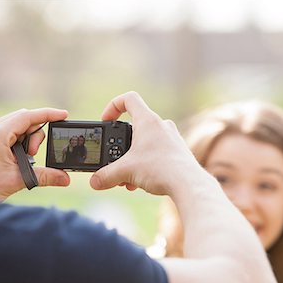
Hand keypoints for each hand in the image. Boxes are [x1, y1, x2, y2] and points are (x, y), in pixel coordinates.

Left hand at [0, 108, 70, 201]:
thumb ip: (45, 176)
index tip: (64, 115)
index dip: (48, 114)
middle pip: (24, 120)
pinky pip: (8, 134)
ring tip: (24, 160)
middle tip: (34, 155)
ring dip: (27, 141)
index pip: (28, 116)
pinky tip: (18, 159)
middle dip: (36, 135)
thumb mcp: (16, 180)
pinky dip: (18, 143)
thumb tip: (65, 178)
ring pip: (17, 127)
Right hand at [90, 91, 204, 194]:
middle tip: (114, 159)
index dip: (113, 106)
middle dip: (121, 145)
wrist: (188, 184)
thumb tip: (94, 182)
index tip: (106, 121)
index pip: (129, 99)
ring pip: (146, 143)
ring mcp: (172, 138)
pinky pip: (157, 153)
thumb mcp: (126, 171)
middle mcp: (161, 125)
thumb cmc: (161, 169)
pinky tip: (140, 182)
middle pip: (135, 126)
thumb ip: (106, 175)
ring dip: (133, 158)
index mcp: (148, 121)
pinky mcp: (178, 152)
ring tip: (127, 177)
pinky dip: (146, 164)